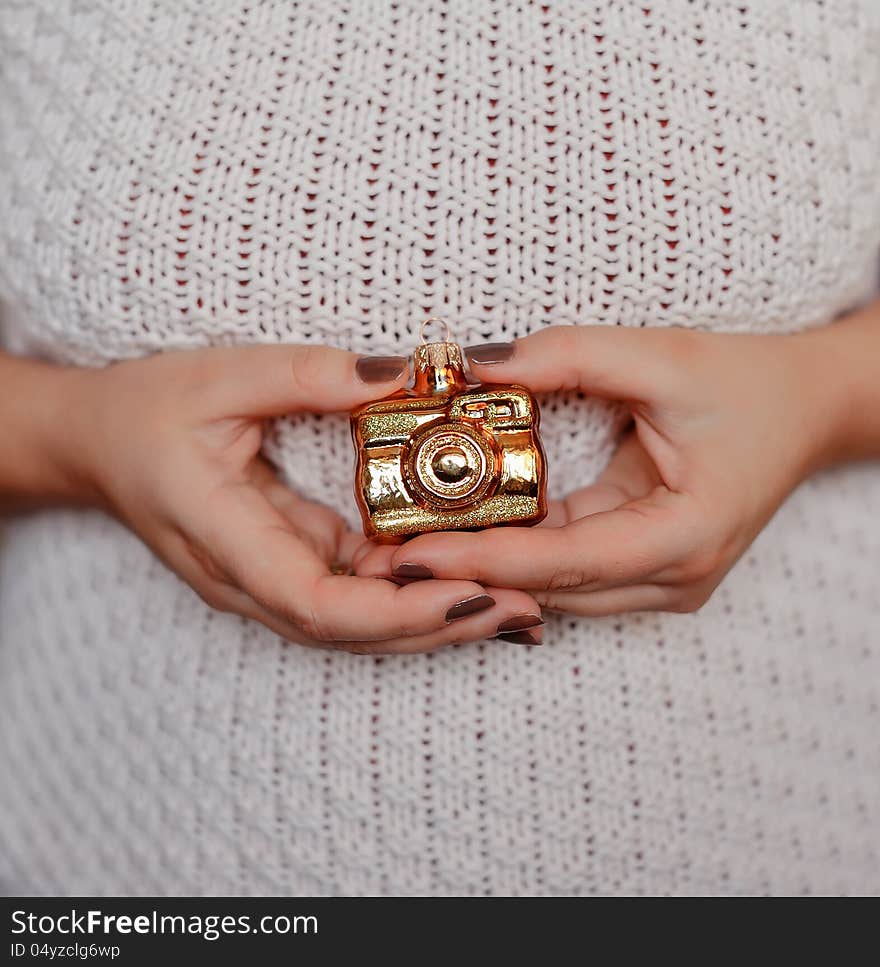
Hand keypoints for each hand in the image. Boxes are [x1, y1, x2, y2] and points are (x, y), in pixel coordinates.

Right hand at [64, 344, 540, 651]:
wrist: (99, 444)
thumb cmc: (148, 410)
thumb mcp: (223, 375)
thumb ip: (309, 375)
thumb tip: (401, 375)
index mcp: (222, 532)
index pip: (313, 600)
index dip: (393, 609)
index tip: (468, 594)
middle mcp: (244, 578)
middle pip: (349, 629)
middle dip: (437, 625)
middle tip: (523, 610)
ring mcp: (263, 580)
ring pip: (355, 623)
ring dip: (432, 619)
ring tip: (514, 606)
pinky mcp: (283, 566)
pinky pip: (351, 594)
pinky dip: (408, 593)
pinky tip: (465, 580)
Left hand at [354, 324, 837, 615]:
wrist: (806, 411)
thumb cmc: (745, 386)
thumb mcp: (660, 357)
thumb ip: (565, 357)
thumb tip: (471, 367)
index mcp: (685, 535)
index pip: (564, 561)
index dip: (484, 560)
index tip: (412, 555)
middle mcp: (675, 577)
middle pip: (550, 589)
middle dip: (468, 575)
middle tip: (385, 560)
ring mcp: (665, 583)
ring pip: (555, 591)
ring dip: (487, 572)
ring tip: (406, 554)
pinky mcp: (649, 572)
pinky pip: (570, 574)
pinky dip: (519, 558)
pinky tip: (462, 541)